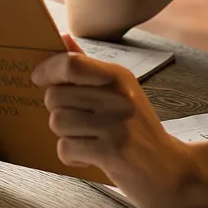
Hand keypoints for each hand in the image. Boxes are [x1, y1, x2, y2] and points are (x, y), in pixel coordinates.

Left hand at [32, 34, 198, 207]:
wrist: (170, 170)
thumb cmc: (138, 130)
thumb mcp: (119, 92)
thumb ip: (88, 67)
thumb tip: (62, 37)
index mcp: (118, 76)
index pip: (71, 63)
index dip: (47, 70)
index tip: (38, 78)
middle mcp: (118, 96)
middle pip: (55, 95)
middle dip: (57, 111)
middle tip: (75, 122)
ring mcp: (116, 124)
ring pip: (57, 122)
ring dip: (65, 135)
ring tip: (85, 140)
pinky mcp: (112, 152)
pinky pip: (66, 148)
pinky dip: (72, 156)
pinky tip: (89, 156)